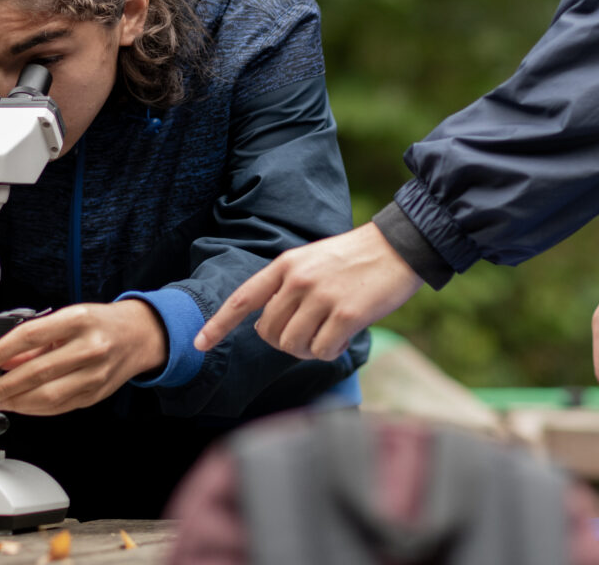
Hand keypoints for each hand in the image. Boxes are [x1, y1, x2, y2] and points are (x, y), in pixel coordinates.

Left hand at [0, 301, 166, 416]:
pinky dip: (35, 409)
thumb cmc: (100, 323)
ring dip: (16, 402)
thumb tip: (3, 358)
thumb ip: (35, 340)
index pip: (31, 336)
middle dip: (3, 387)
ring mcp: (94, 374)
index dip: (1, 351)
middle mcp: (89, 348)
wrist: (139, 336)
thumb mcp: (67, 319)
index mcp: (78, 320)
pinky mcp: (95, 394)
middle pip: (37, 373)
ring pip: (48, 396)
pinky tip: (20, 405)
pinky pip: (59, 407)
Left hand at [194, 223, 422, 360]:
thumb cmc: (354, 259)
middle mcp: (298, 280)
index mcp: (286, 265)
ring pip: (293, 346)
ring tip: (329, 333)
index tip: (199, 344)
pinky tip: (345, 336)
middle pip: (268, 333)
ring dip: (309, 349)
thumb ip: (286, 288)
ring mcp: (321, 297)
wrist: (399, 247)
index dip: (218, 324)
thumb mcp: (311, 261)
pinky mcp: (346, 314)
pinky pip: (322, 351)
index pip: (242, 298)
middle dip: (284, 343)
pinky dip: (331, 351)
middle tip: (309, 334)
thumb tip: (265, 327)